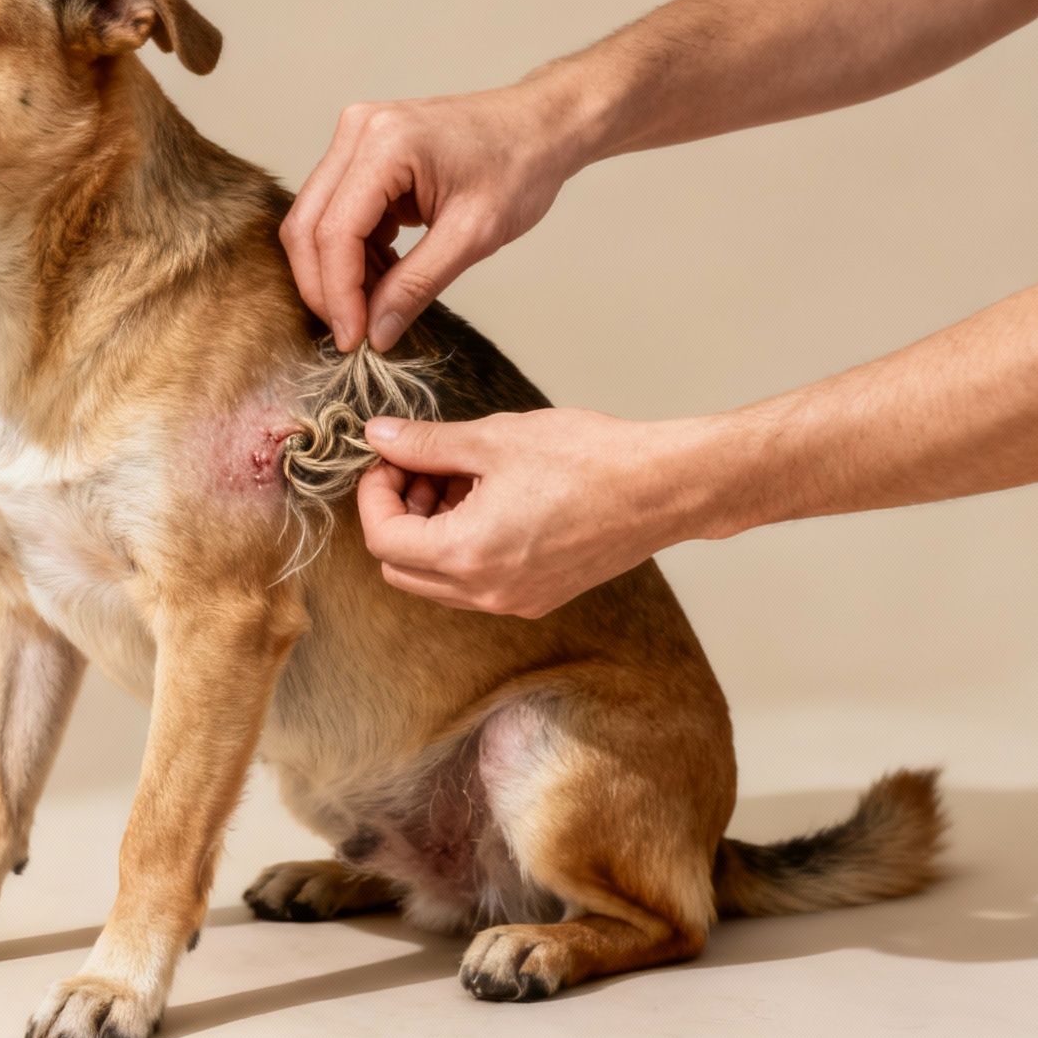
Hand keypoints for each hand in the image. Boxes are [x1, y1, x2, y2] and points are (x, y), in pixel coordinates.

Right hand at [280, 82, 590, 352]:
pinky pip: (336, 214)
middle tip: (353, 333)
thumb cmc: (520, 166)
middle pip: (308, 225)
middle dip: (325, 287)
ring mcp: (355, 139)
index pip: (335, 231)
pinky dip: (353, 254)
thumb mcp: (474, 235)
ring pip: (315, 223)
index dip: (338, 293)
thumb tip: (376, 333)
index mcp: (386, 143)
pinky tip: (383, 276)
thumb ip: (418, 285)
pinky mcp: (361, 155)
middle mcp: (358, 132)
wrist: (540, 126)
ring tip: (377, 305)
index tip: (354, 340)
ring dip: (338, 273)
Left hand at [354, 411, 718, 617]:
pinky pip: (475, 584)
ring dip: (429, 532)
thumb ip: (425, 444)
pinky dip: (463, 547)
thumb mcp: (493, 440)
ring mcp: (514, 601)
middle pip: (400, 568)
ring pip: (436, 580)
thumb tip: (378, 436)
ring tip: (458, 479)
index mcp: (466, 555)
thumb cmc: (588, 459)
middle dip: (397, 515)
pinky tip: (489, 500)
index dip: (374, 494)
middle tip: (420, 468)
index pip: (383, 540)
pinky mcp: (539, 597)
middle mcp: (485, 592)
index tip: (390, 458)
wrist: (664, 487)